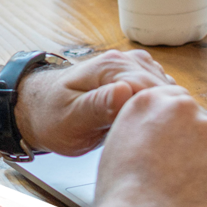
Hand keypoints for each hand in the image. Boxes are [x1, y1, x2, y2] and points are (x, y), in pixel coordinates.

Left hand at [16, 50, 175, 155]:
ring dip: (165, 114)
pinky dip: (161, 111)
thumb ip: (98, 106)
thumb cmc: (51, 116)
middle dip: (166, 117)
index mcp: (111, 67)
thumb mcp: (70, 119)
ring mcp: (133, 68)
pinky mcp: (137, 78)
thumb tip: (125, 92)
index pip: (153, 90)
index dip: (160, 117)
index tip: (159, 140)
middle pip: (165, 90)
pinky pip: (161, 94)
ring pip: (167, 92)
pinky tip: (151, 129)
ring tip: (154, 138)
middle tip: (157, 145)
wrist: (39, 109)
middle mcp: (126, 61)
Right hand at [84, 85, 206, 206]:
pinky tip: (200, 204)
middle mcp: (187, 110)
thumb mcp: (119, 146)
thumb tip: (161, 135)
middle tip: (177, 178)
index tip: (173, 148)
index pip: (175, 104)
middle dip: (194, 148)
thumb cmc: (124, 198)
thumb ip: (144, 129)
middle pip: (200, 124)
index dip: (175, 131)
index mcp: (151, 102)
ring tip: (185, 196)